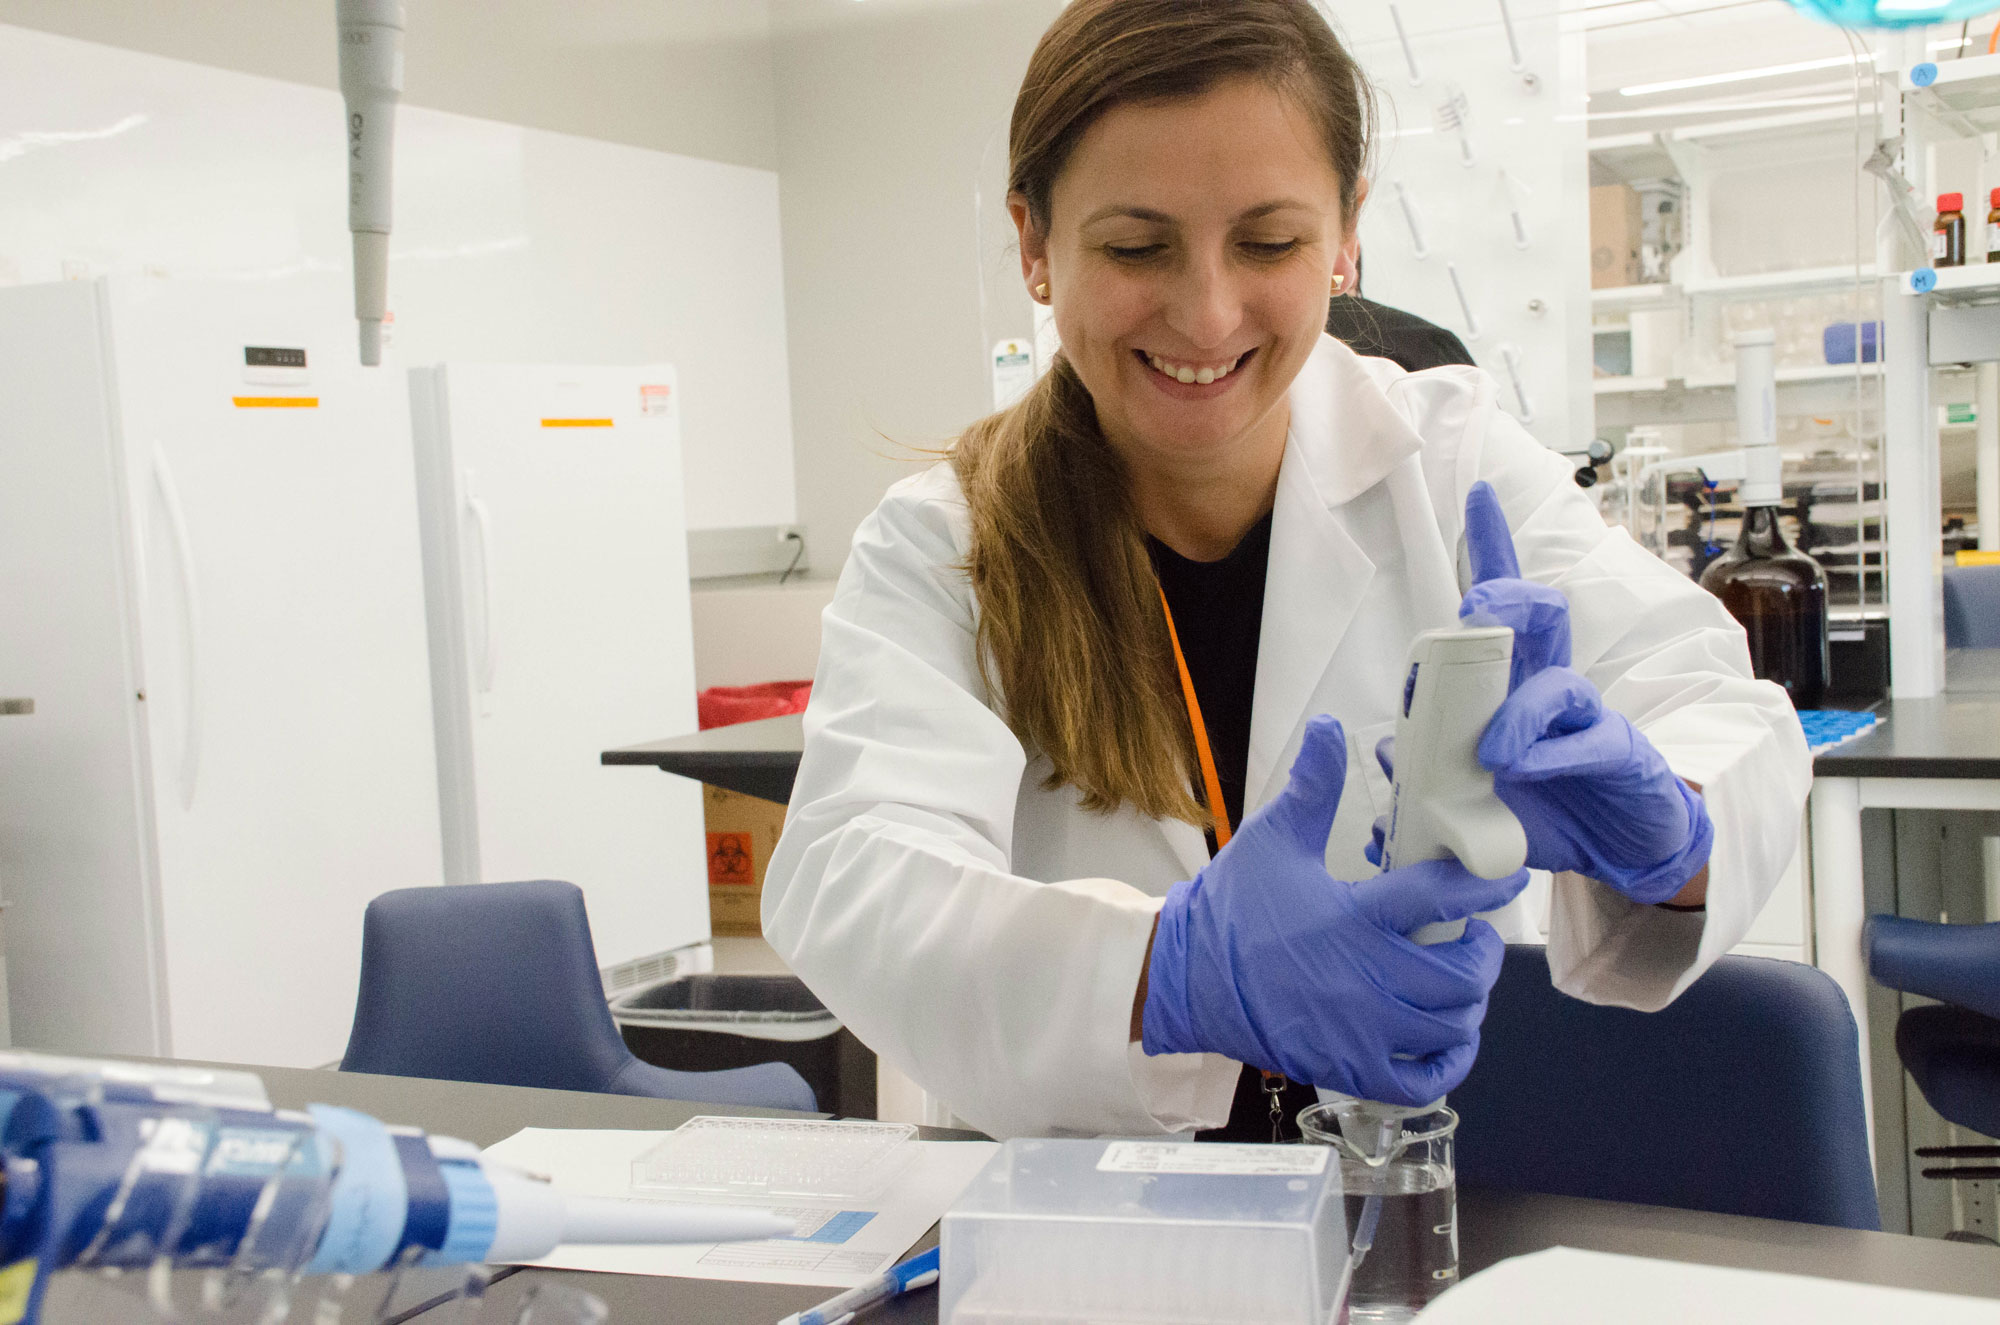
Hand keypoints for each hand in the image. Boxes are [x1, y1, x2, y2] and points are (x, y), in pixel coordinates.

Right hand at [1143, 715, 1528, 1105]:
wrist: (1184, 978)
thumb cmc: (1231, 910)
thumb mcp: (1272, 838)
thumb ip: (1312, 786)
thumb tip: (1328, 728)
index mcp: (1353, 917)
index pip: (1441, 897)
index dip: (1484, 885)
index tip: (1507, 876)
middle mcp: (1366, 978)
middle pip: (1461, 975)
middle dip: (1480, 953)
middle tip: (1471, 936)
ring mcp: (1360, 1029)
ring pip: (1450, 1026)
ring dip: (1467, 1004)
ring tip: (1457, 981)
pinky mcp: (1349, 1065)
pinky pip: (1422, 1079)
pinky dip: (1448, 1061)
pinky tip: (1446, 1036)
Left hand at [1457, 482, 1713, 903]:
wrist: (1621, 844)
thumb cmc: (1548, 805)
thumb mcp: (1480, 791)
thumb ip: (1431, 770)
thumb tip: (1384, 751)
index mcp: (1515, 682)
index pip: (1504, 606)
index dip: (1493, 548)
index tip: (1478, 493)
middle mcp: (1552, 685)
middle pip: (1539, 617)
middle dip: (1510, 599)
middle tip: (1480, 603)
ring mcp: (1588, 717)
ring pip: (1559, 681)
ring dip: (1520, 709)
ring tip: (1493, 749)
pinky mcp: (1618, 754)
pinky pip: (1588, 743)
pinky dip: (1551, 757)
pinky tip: (1527, 770)